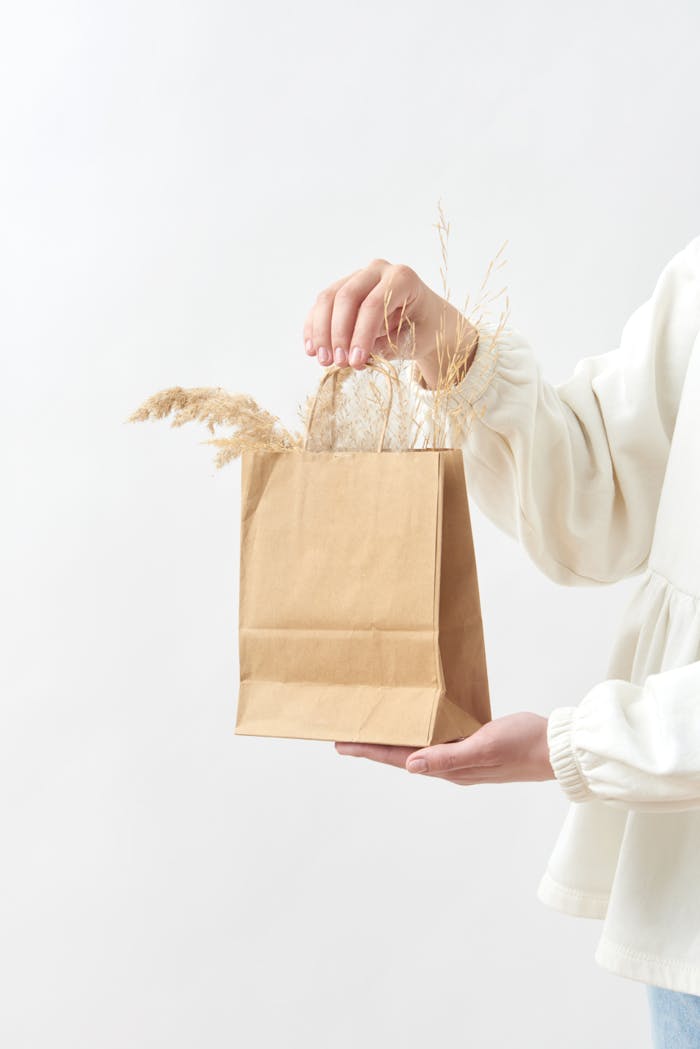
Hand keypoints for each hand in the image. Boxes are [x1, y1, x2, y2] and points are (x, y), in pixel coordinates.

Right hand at [302, 258, 476, 388]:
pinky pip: (320, 306)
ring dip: (321, 332)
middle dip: (338, 333)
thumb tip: (355, 356)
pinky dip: (313, 327)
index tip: (356, 362)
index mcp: (401, 277)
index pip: (373, 304)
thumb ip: (388, 345)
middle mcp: (377, 270)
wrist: (423, 319)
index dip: (361, 335)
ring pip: (328, 299)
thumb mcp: (415, 340)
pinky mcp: (342, 288)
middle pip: (346, 297)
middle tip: (337, 363)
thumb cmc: (423, 328)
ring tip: (324, 361)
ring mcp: (357, 276)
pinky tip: (312, 350)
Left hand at [335, 713, 554, 785]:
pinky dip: (419, 734)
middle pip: (403, 756)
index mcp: (451, 768)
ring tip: (373, 731)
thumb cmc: (524, 745)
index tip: (342, 744)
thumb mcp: (485, 747)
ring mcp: (463, 759)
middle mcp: (452, 767)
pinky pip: (437, 742)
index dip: (370, 751)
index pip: (400, 759)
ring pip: (418, 749)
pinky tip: (416, 726)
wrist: (556, 749)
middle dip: (375, 747)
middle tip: (347, 736)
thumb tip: (411, 765)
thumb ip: (449, 757)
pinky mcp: (474, 747)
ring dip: (395, 742)